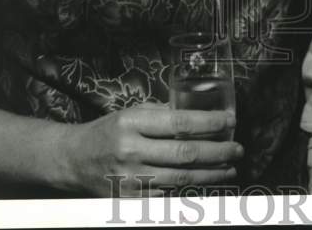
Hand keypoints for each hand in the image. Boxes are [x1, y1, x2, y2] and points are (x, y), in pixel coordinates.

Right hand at [59, 102, 240, 195]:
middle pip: (185, 154)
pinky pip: (168, 194)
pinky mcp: (130, 200)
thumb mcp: (132, 112)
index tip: (230, 121)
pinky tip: (207, 182)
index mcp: (132, 122)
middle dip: (218, 152)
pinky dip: (191, 188)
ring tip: (231, 168)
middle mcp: (130, 151)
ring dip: (212, 174)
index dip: (209, 123)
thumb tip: (200, 114)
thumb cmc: (108, 131)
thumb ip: (163, 113)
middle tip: (238, 148)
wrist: (74, 159)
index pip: (179, 122)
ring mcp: (130, 179)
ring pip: (181, 178)